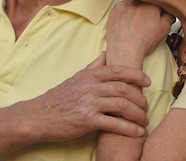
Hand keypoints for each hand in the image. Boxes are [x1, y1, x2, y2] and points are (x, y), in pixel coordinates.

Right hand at [22, 52, 151, 140]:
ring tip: (144, 120)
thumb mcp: (76, 78)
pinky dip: (129, 128)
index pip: (117, 70)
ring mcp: (88, 103)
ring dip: (138, 113)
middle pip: (123, 88)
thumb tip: (106, 53)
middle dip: (140, 98)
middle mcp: (89, 87)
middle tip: (147, 106)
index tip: (147, 81)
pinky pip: (114, 124)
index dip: (136, 75)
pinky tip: (138, 131)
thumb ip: (93, 67)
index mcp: (88, 75)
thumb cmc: (58, 98)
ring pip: (122, 105)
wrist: (38, 116)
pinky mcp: (86, 120)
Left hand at [106, 1, 174, 63]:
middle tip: (146, 23)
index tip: (156, 18)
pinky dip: (125, 15)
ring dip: (135, 10)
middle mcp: (137, 0)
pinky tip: (127, 25)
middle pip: (144, 1)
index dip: (158, 11)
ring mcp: (123, 4)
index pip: (157, 1)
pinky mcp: (114, 10)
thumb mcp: (164, 29)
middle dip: (146, 10)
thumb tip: (170, 11)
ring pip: (133, 4)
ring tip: (135, 25)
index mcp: (151, 2)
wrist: (125, 50)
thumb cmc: (144, 41)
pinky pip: (122, 9)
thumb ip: (170, 16)